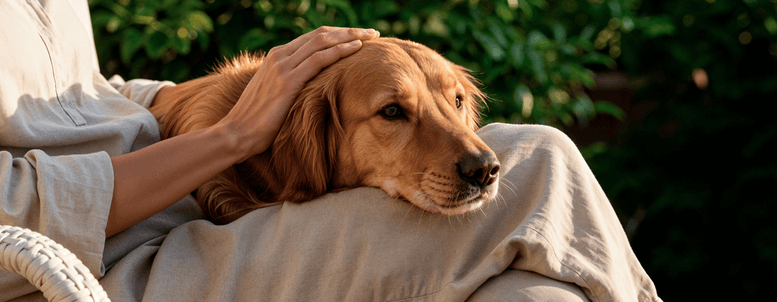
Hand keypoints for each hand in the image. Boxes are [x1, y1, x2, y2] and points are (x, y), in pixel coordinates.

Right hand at [215, 26, 379, 160]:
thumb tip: (310, 91)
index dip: (338, 34)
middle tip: (371, 32)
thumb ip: (290, 84)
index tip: (358, 36)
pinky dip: (340, 51)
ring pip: (322, 41)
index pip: (313, 38)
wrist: (236, 133)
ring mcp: (282, 66)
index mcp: (276, 56)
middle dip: (348, 31)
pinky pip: (319, 59)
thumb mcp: (274, 95)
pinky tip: (357, 49)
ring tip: (370, 37)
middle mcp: (279, 56)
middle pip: (321, 34)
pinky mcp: (287, 81)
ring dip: (350, 36)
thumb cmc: (256, 121)